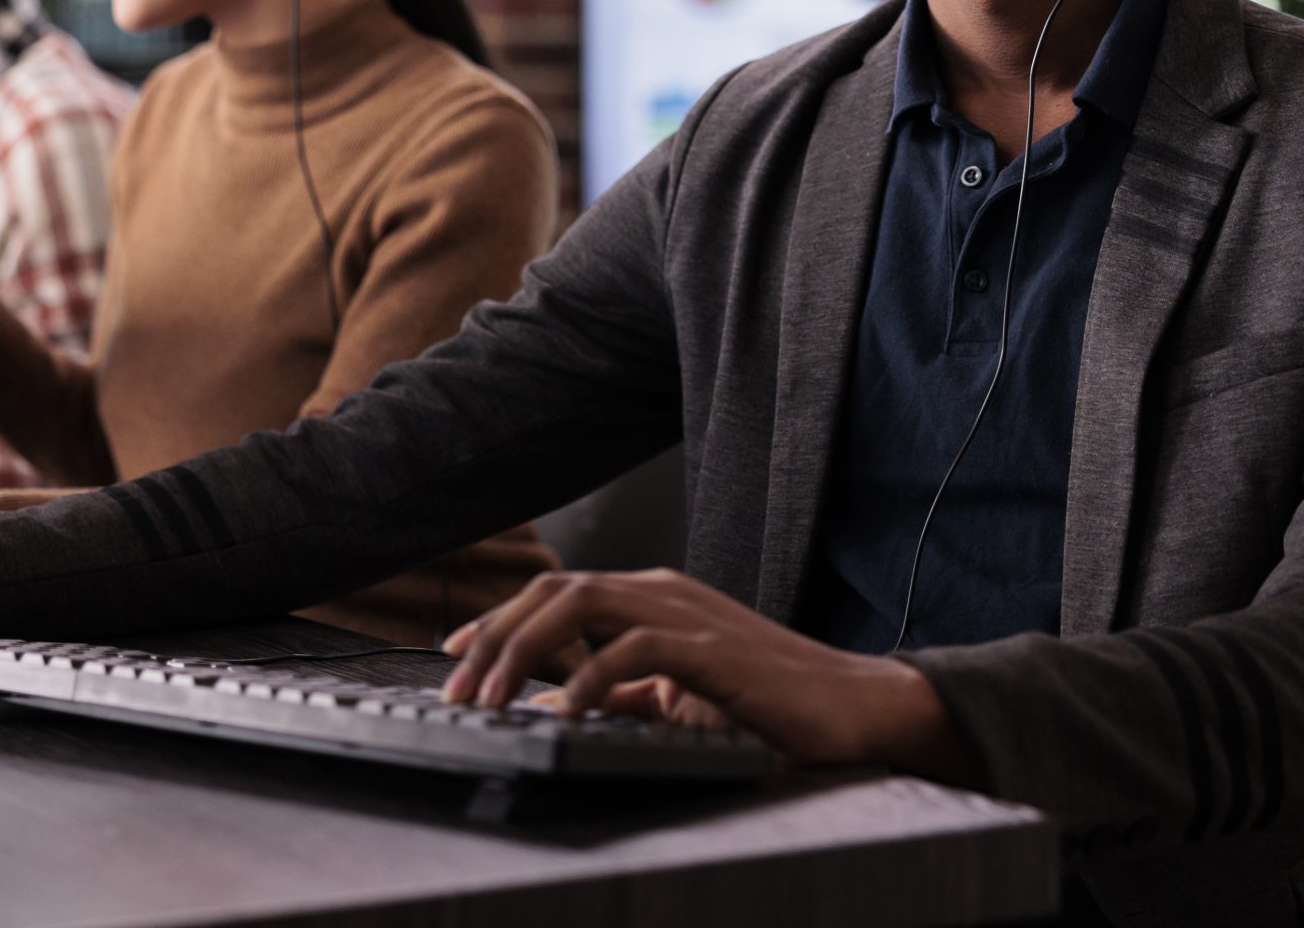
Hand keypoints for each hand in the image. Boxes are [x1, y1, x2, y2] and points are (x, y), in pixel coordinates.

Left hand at [439, 568, 980, 778]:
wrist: (850, 704)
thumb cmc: (767, 702)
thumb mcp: (678, 697)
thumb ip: (627, 693)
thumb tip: (566, 705)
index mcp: (650, 598)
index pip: (555, 593)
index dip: (497, 620)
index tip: (453, 655)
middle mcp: (660, 591)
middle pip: (552, 589)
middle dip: (493, 636)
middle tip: (457, 689)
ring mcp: (685, 613)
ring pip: (579, 603)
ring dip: (523, 649)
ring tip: (492, 698)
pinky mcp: (711, 646)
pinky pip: (633, 648)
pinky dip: (588, 678)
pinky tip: (564, 713)